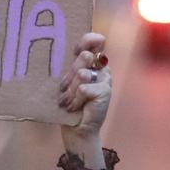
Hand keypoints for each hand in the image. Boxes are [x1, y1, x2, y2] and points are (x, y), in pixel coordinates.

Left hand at [59, 31, 110, 165]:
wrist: (76, 129)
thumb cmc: (69, 105)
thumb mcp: (66, 83)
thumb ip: (69, 67)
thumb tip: (71, 53)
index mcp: (90, 63)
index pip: (92, 42)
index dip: (87, 40)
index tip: (78, 48)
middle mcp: (100, 69)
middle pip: (84, 57)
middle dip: (70, 75)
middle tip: (65, 90)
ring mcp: (105, 80)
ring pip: (82, 74)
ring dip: (71, 90)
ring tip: (69, 101)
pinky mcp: (104, 91)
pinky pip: (84, 88)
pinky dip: (75, 99)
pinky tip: (75, 107)